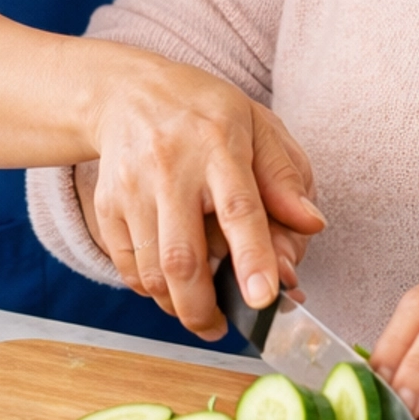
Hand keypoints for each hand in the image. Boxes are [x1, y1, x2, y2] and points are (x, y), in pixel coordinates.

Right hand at [79, 43, 323, 338]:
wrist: (128, 92)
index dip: (254, 257)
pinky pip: (127, 267)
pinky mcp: (106, 204)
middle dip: (204, 308)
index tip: (265, 298)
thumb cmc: (205, 113)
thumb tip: (311, 225)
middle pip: (184, 257)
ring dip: (179, 305)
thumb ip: (285, 177)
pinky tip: (171, 283)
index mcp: (220, 143)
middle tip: (224, 328)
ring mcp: (133, 187)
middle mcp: (171, 166)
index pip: (240, 208)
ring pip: (152, 271)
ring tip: (202, 309)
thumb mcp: (257, 126)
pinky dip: (150, 289)